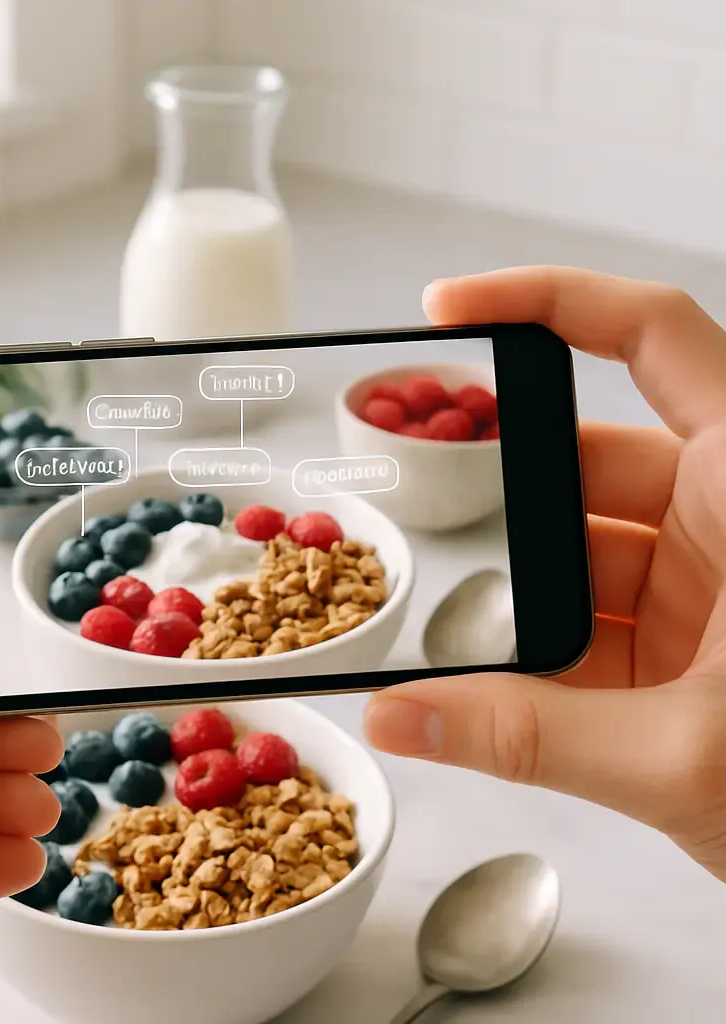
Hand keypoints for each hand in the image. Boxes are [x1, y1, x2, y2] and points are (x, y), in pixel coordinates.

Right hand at [364, 267, 725, 880]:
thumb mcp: (685, 757)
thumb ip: (528, 736)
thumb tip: (398, 716)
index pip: (652, 336)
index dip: (548, 298)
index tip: (450, 309)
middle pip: (590, 457)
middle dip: (509, 496)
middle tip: (434, 522)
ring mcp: (709, 583)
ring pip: (583, 552)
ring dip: (522, 595)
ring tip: (466, 637)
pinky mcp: (689, 644)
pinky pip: (593, 622)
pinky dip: (542, 655)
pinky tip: (501, 687)